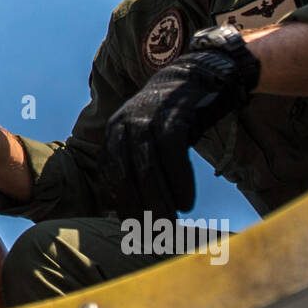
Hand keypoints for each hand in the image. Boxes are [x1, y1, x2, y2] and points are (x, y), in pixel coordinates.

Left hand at [103, 48, 258, 218]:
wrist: (198, 73)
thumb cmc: (175, 116)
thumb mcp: (149, 137)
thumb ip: (139, 164)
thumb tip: (134, 206)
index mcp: (114, 131)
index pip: (110, 173)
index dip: (119, 201)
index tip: (130, 227)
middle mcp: (124, 123)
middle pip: (127, 173)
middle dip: (138, 206)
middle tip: (150, 234)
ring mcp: (147, 116)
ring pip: (147, 166)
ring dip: (159, 198)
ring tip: (169, 223)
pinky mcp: (172, 114)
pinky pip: (171, 153)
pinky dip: (178, 180)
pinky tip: (186, 202)